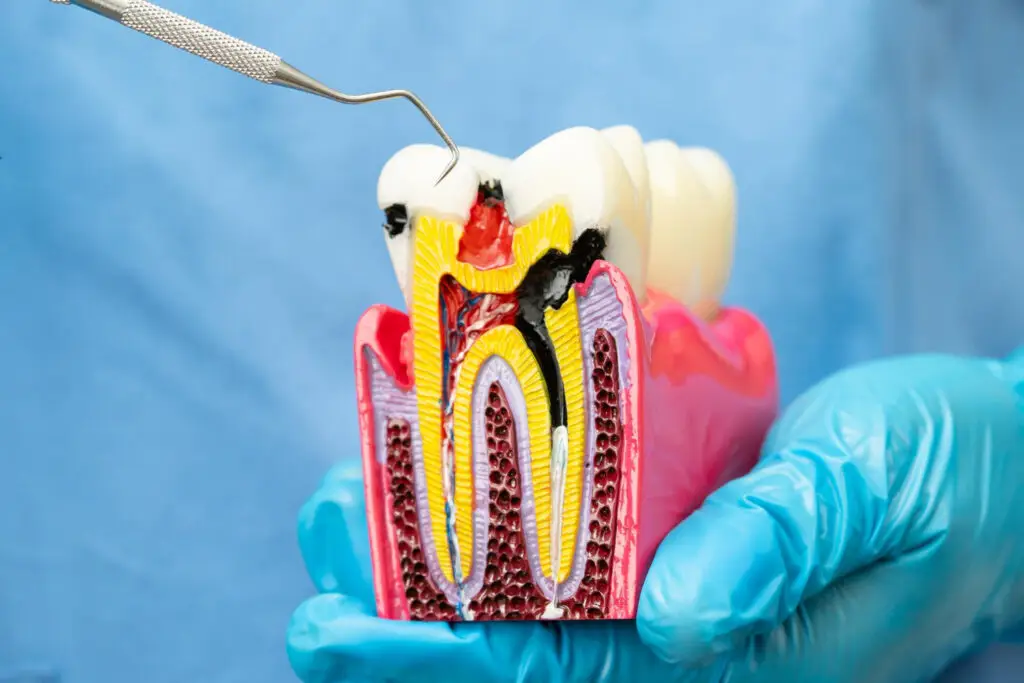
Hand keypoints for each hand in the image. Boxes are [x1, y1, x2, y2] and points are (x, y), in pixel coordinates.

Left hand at [287, 351, 1023, 682]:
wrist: (993, 458)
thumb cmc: (948, 470)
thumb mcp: (874, 488)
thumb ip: (783, 543)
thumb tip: (678, 615)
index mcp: (736, 659)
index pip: (558, 678)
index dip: (436, 659)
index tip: (331, 626)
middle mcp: (691, 647)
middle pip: (516, 662)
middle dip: (399, 629)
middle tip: (311, 570)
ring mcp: (677, 602)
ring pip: (526, 613)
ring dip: (423, 572)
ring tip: (339, 513)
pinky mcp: (676, 550)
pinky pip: (564, 558)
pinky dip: (487, 523)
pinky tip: (432, 479)